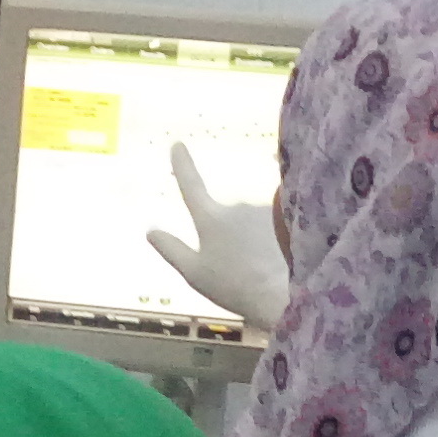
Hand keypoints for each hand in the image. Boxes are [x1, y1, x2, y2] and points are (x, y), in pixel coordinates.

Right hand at [145, 142, 289, 328]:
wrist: (282, 292)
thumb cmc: (234, 287)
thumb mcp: (193, 273)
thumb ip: (171, 249)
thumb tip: (151, 231)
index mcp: (209, 217)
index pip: (191, 185)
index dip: (183, 165)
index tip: (177, 145)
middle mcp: (235, 204)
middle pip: (227, 217)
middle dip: (232, 238)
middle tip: (240, 271)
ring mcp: (262, 207)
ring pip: (253, 222)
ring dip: (255, 240)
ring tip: (263, 271)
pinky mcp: (286, 214)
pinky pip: (275, 224)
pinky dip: (275, 238)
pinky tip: (280, 260)